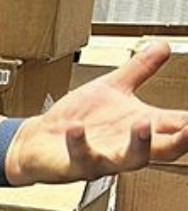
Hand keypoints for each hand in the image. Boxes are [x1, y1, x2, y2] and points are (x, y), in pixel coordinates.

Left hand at [8, 39, 187, 183]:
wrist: (38, 141)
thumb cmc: (78, 119)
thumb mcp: (112, 89)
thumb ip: (139, 70)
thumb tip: (163, 46)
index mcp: (142, 126)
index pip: (180, 126)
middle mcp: (128, 146)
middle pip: (167, 150)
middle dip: (184, 140)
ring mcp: (105, 158)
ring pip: (132, 160)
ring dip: (140, 144)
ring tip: (142, 123)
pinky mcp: (77, 164)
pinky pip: (82, 157)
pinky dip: (80, 142)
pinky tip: (76, 128)